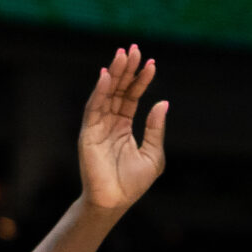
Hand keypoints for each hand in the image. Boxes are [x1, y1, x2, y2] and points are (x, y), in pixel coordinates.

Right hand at [77, 45, 167, 212]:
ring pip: (106, 93)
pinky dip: (100, 91)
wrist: (115, 202)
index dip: (141, 80)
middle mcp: (110, 122)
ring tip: (123, 55)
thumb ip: (155, 129)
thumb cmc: (133, 184)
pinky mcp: (88, 132)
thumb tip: (163, 103)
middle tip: (135, 49)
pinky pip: (94, 108)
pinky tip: (107, 77)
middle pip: (118, 89)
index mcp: (124, 126)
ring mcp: (98, 125)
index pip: (132, 96)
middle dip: (126, 69)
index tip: (152, 63)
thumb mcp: (153, 154)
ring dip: (114, 73)